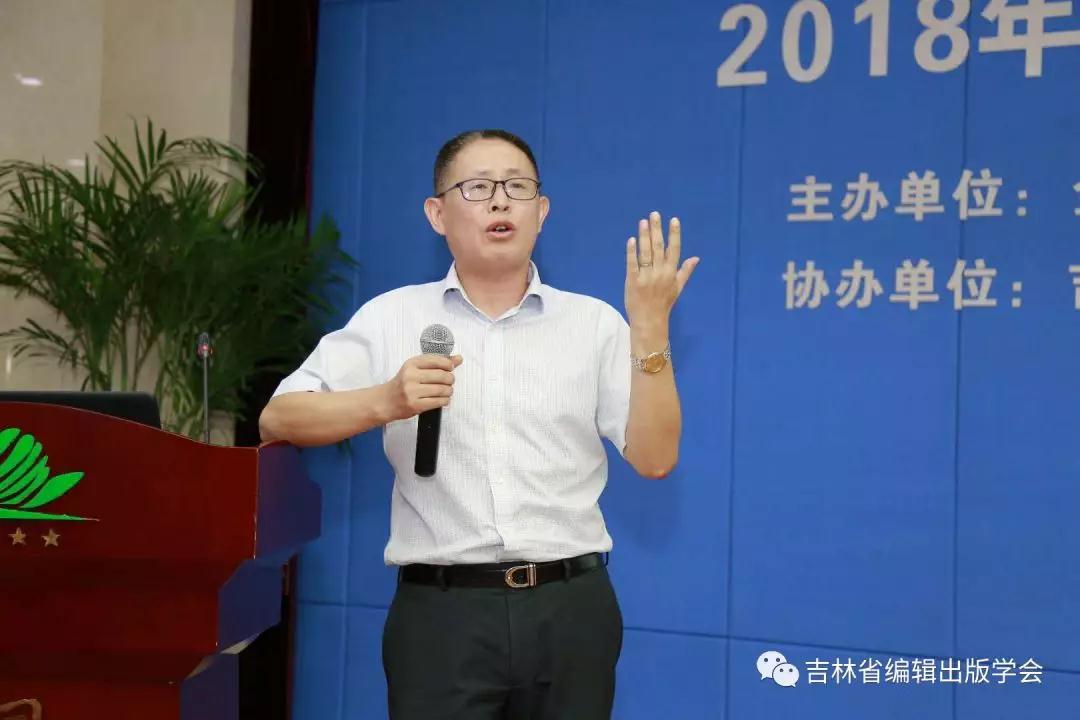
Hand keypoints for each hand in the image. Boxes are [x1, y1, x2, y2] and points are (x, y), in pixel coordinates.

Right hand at [382, 353, 462, 421]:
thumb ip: (437, 363)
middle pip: (442, 375)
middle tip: (448, 381)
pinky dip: (445, 400)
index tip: (450, 368)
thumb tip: (458, 358)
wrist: (385, 401)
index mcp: (411, 364)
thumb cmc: (402, 384)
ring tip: (446, 391)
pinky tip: (442, 399)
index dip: (448, 364)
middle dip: (450, 379)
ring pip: (442, 389)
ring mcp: (412, 391)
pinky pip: (439, 402)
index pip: (437, 360)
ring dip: (449, 391)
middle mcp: (411, 376)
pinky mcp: (415, 405)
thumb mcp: (416, 369)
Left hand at [625, 211, 698, 333]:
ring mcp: (646, 277)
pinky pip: (632, 264)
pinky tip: (632, 239)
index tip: (674, 220)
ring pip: (646, 253)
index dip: (674, 234)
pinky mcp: (632, 281)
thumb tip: (696, 258)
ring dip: (644, 236)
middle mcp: (660, 273)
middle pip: (659, 248)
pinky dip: (632, 251)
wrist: (649, 321)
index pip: (674, 250)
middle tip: (654, 214)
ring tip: (643, 222)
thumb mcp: (678, 288)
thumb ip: (685, 271)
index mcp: (671, 274)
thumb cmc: (663, 304)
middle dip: (657, 230)